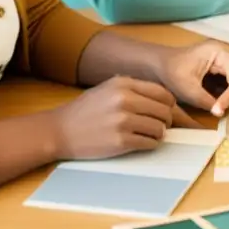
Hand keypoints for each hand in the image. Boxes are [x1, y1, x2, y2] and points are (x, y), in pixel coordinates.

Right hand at [50, 75, 182, 159]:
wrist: (59, 131)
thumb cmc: (84, 111)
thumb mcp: (107, 88)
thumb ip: (132, 87)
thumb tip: (163, 96)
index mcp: (123, 84)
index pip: (162, 92)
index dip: (169, 104)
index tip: (166, 111)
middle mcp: (125, 100)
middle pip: (164, 111)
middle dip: (166, 120)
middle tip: (159, 126)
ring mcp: (123, 121)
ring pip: (160, 128)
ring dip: (158, 134)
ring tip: (149, 135)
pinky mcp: (120, 141)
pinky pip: (150, 143)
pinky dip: (150, 144)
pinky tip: (141, 142)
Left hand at [155, 40, 228, 117]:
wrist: (158, 65)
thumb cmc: (171, 72)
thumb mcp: (187, 90)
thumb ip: (206, 101)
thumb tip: (220, 112)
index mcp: (218, 52)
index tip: (219, 111)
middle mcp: (223, 53)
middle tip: (223, 106)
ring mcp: (222, 59)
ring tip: (219, 104)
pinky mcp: (218, 67)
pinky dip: (227, 91)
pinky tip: (216, 99)